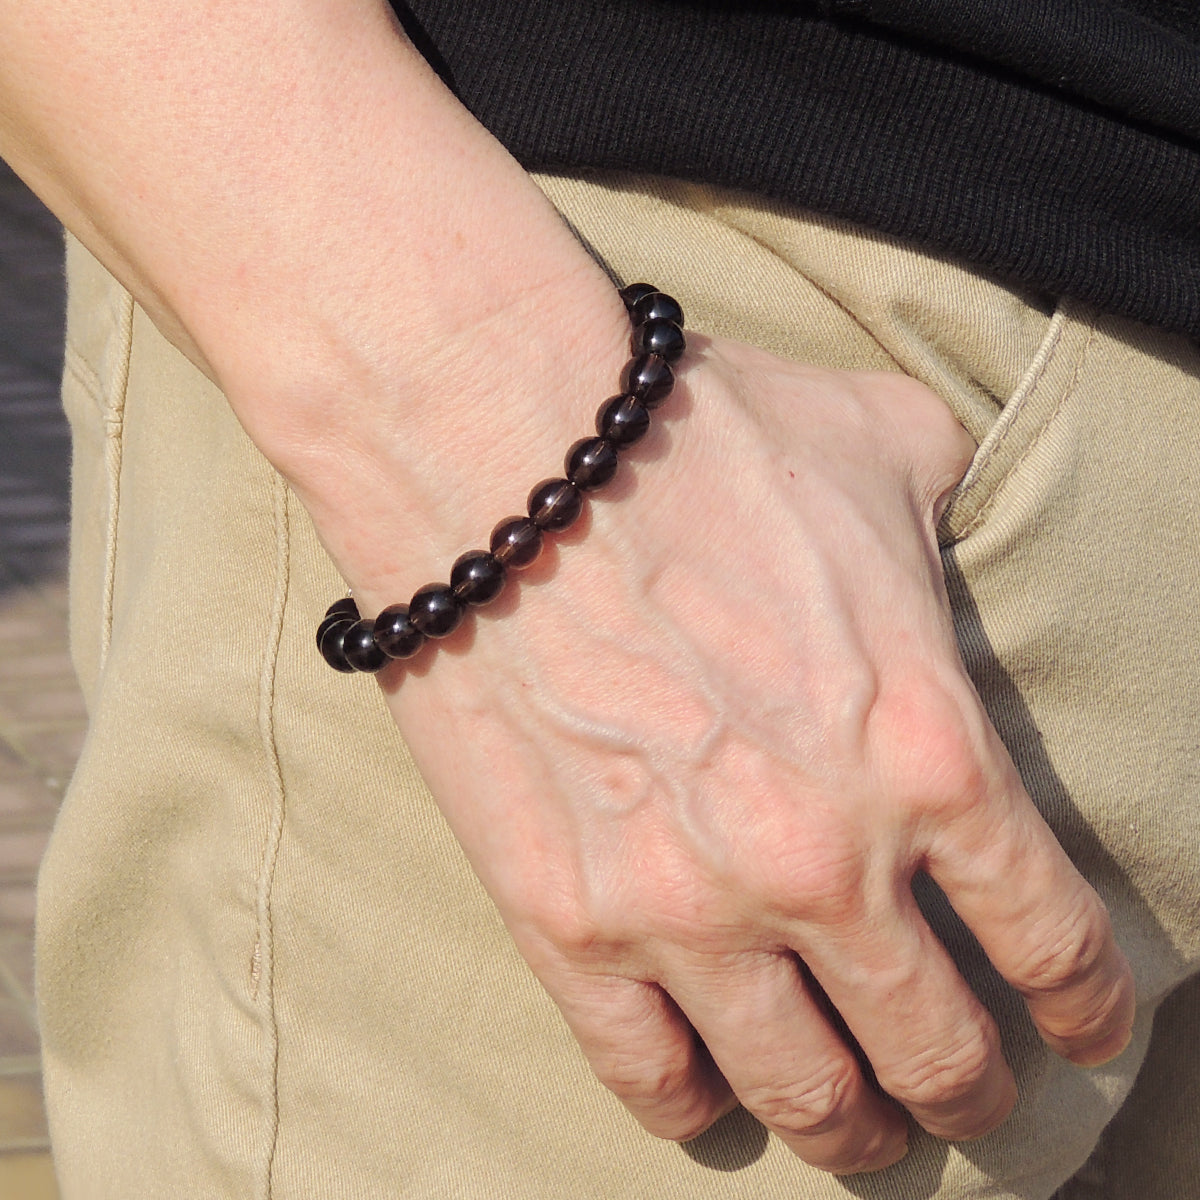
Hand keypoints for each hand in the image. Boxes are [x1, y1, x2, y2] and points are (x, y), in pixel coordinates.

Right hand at [358, 336, 1135, 1174]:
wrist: (501, 447)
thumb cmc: (697, 434)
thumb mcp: (883, 447)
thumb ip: (955, 521)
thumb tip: (953, 541)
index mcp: (927, 750)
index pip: (1049, 937)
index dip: (1083, 1007)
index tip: (1080, 1031)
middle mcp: (821, 859)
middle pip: (936, 1047)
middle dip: (970, 1086)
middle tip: (964, 1088)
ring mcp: (684, 905)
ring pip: (801, 1089)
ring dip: (847, 1123)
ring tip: (853, 1120)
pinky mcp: (564, 918)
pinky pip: (646, 1072)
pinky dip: (695, 1101)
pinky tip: (711, 1089)